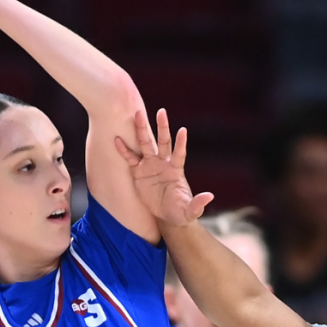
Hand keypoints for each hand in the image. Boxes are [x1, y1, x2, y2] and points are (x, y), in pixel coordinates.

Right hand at [114, 109, 213, 226]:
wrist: (166, 215)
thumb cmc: (180, 211)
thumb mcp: (189, 210)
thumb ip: (197, 204)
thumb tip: (210, 196)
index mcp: (176, 170)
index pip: (179, 154)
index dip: (181, 143)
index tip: (183, 130)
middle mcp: (163, 163)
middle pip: (163, 142)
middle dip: (162, 127)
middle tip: (161, 112)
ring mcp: (150, 166)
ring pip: (146, 144)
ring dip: (142, 130)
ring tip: (137, 114)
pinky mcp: (138, 172)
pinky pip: (130, 158)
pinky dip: (124, 150)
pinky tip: (117, 139)